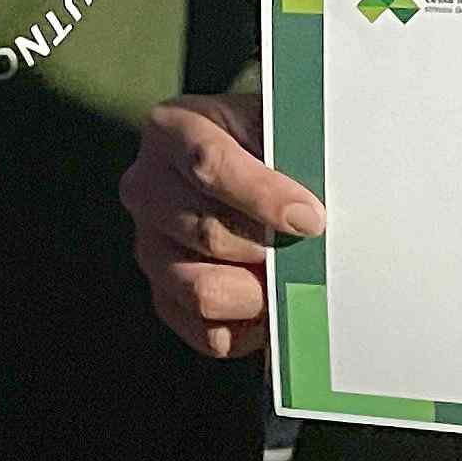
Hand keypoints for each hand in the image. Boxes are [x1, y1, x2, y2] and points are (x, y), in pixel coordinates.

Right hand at [121, 89, 323, 358]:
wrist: (257, 165)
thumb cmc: (273, 144)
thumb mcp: (282, 126)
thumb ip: (295, 153)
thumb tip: (314, 213)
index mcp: (172, 129)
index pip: (208, 165)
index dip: (264, 197)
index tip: (311, 218)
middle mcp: (147, 188)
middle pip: (209, 233)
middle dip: (270, 249)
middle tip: (311, 249)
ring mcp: (150, 247)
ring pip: (203, 291)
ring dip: (259, 291)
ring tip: (292, 277)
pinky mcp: (165, 297)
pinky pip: (210, 334)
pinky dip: (251, 327)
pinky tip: (273, 300)